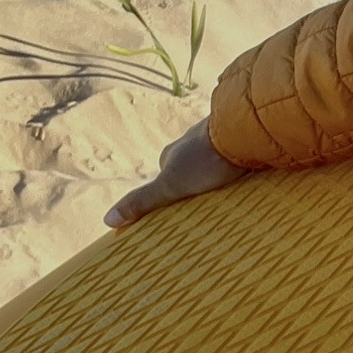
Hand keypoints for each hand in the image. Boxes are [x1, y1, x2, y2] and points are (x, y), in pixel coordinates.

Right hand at [104, 117, 247, 229]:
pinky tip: (246, 178)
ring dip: (221, 175)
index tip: (179, 211)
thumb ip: (142, 201)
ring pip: (216, 163)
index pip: (167, 178)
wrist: (246, 132)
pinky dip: (239, 168)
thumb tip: (106, 220)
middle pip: (193, 169)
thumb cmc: (205, 160)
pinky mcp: (242, 141)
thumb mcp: (170, 185)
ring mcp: (219, 140)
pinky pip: (238, 158)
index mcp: (173, 152)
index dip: (171, 195)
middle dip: (198, 184)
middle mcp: (193, 142)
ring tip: (229, 193)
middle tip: (208, 203)